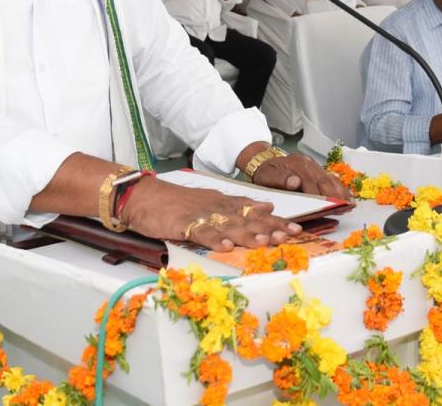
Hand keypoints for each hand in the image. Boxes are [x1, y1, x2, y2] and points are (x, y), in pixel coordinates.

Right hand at [120, 178, 301, 251]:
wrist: (144, 195)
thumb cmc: (177, 202)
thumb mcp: (212, 200)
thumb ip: (238, 205)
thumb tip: (266, 207)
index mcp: (225, 203)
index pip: (255, 212)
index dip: (276, 221)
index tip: (296, 229)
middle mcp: (218, 208)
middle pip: (248, 219)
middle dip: (270, 229)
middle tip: (289, 236)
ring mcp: (201, 215)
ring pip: (229, 225)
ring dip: (248, 234)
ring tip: (265, 243)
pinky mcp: (183, 224)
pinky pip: (201, 232)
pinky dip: (214, 239)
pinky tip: (226, 246)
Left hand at [251, 153, 353, 201]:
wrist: (264, 162)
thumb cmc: (265, 173)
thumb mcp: (266, 176)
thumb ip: (280, 179)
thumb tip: (295, 182)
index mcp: (296, 164)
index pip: (309, 182)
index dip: (316, 196)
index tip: (323, 207)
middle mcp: (308, 163)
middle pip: (324, 181)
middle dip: (334, 196)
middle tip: (342, 208)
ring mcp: (315, 167)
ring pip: (331, 180)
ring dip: (341, 193)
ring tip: (349, 205)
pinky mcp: (318, 171)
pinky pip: (332, 179)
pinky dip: (340, 189)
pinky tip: (347, 198)